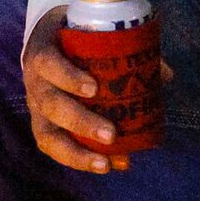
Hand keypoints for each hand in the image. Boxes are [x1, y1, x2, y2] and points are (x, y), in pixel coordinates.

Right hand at [21, 9, 162, 173]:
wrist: (45, 44)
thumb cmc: (72, 41)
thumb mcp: (89, 35)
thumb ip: (125, 49)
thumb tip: (164, 75)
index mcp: (43, 55)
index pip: (48, 64)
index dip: (68, 78)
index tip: (94, 88)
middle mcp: (35, 84)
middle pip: (51, 106)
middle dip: (81, 123)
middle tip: (111, 135)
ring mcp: (36, 109)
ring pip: (47, 136)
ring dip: (78, 153)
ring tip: (106, 164)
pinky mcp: (42, 126)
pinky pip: (56, 148)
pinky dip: (82, 159)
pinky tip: (109, 165)